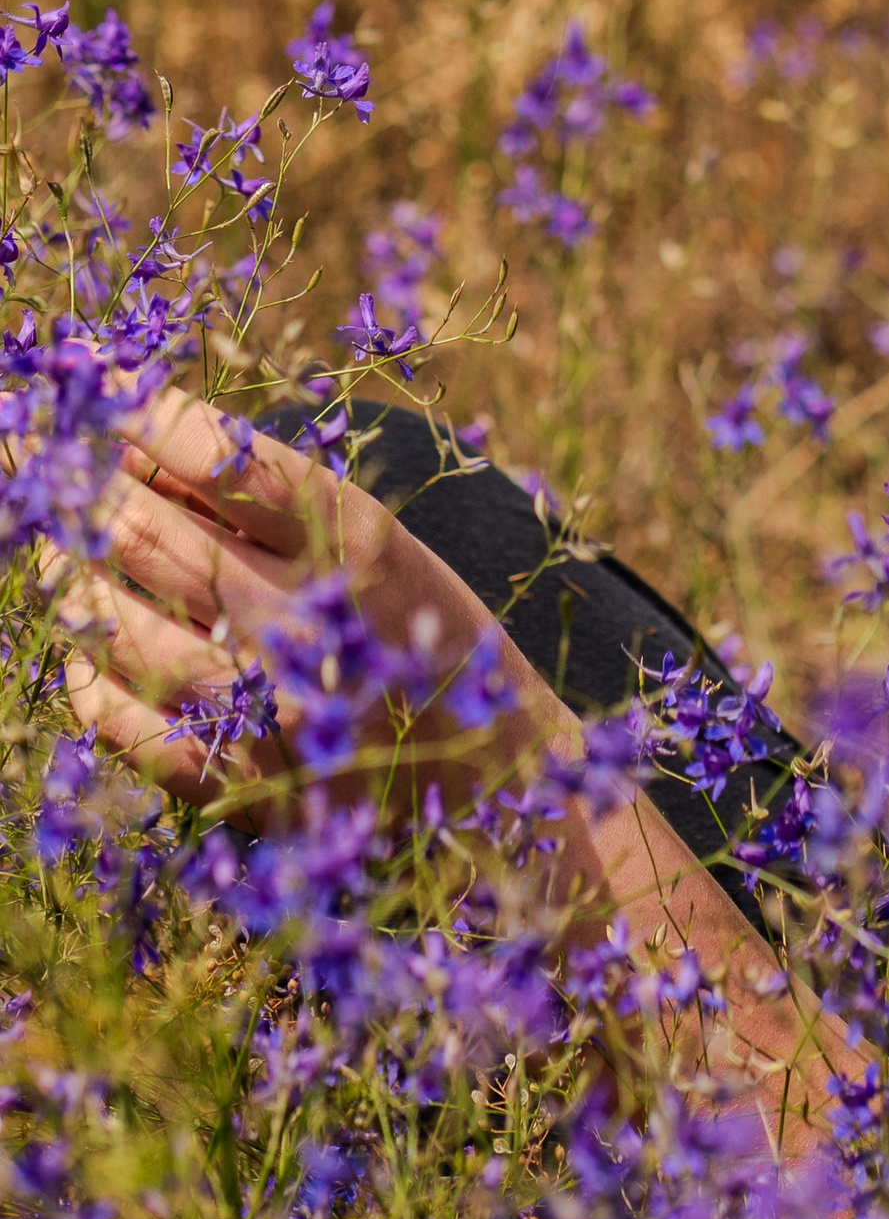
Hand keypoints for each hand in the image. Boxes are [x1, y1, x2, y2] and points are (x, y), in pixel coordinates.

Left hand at [48, 393, 862, 1160]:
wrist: (512, 810)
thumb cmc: (450, 663)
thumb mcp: (399, 563)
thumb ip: (294, 509)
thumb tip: (171, 446)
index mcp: (357, 541)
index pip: (215, 454)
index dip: (146, 421)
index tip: (117, 407)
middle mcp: (300, 613)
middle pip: (148, 529)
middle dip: (85, 487)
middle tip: (46, 462)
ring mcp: (259, 701)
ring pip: (117, 615)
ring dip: (76, 577)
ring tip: (63, 555)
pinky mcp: (234, 780)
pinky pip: (122, 721)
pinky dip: (88, 681)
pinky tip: (86, 659)